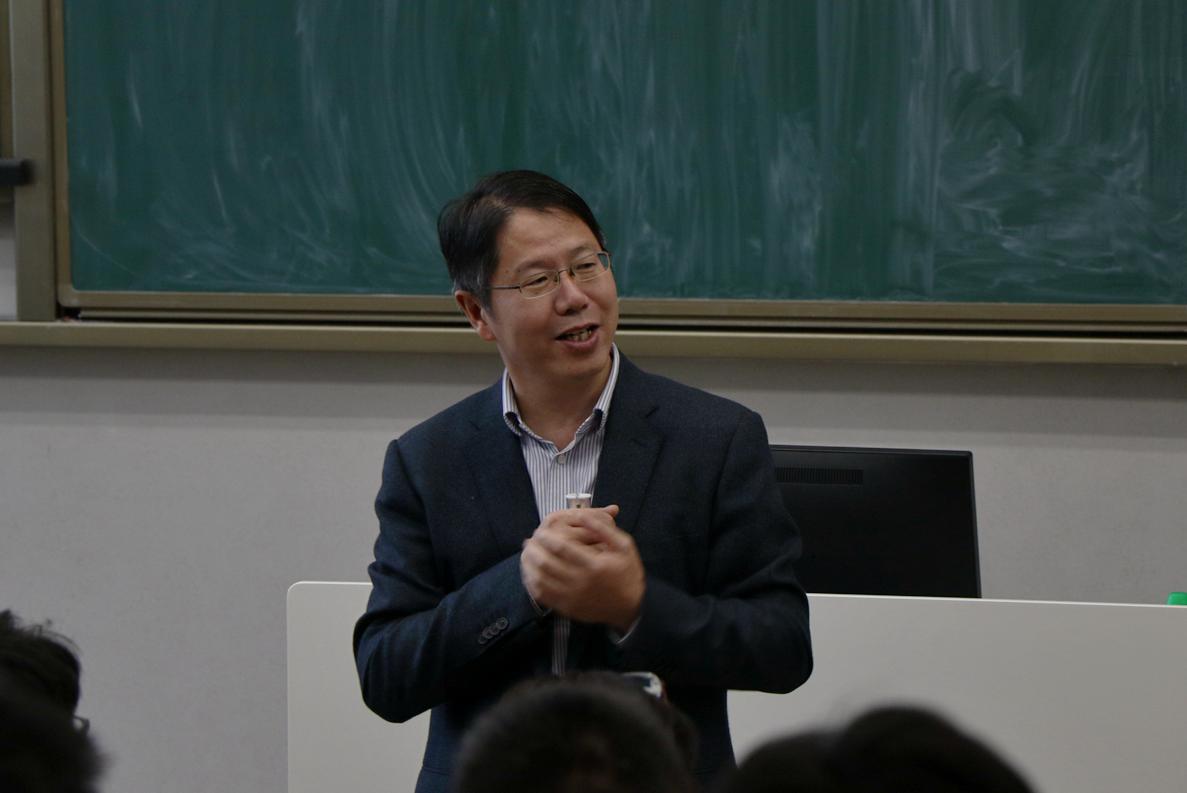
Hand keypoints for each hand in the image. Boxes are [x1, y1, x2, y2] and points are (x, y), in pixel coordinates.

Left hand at [520, 504, 643, 631]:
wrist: (630, 607)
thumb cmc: (627, 573)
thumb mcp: (623, 546)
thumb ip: (603, 528)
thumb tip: (581, 514)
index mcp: (594, 565)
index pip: (561, 547)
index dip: (546, 537)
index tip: (540, 531)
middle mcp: (580, 583)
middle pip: (546, 563)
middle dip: (534, 549)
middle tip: (530, 540)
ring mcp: (572, 598)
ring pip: (540, 580)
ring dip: (529, 565)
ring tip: (527, 554)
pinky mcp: (566, 609)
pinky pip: (542, 596)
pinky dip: (532, 583)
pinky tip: (531, 573)